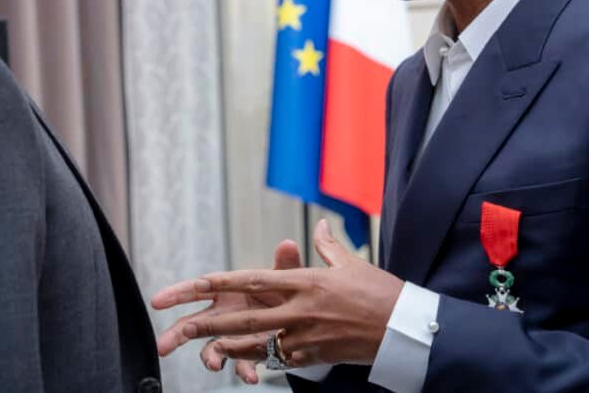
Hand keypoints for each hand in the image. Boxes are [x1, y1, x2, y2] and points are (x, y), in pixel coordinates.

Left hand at [154, 219, 404, 367]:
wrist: (405, 328)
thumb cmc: (381, 291)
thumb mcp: (351, 264)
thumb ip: (328, 246)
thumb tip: (319, 226)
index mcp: (307, 281)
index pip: (254, 280)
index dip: (221, 282)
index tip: (195, 283)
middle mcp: (301, 308)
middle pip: (246, 318)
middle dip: (210, 324)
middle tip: (182, 327)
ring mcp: (307, 336)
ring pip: (258, 344)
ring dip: (229, 347)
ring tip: (205, 349)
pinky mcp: (316, 357)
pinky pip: (282, 359)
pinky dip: (264, 359)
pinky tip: (248, 361)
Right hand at [154, 240, 302, 383]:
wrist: (297, 318)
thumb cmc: (283, 292)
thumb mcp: (284, 276)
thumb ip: (284, 264)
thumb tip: (288, 245)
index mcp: (228, 290)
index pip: (198, 289)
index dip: (177, 294)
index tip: (158, 301)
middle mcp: (225, 314)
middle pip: (194, 323)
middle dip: (177, 335)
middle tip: (162, 347)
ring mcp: (234, 335)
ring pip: (213, 347)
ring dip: (211, 357)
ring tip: (214, 365)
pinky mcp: (249, 352)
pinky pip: (242, 363)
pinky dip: (244, 371)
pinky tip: (252, 377)